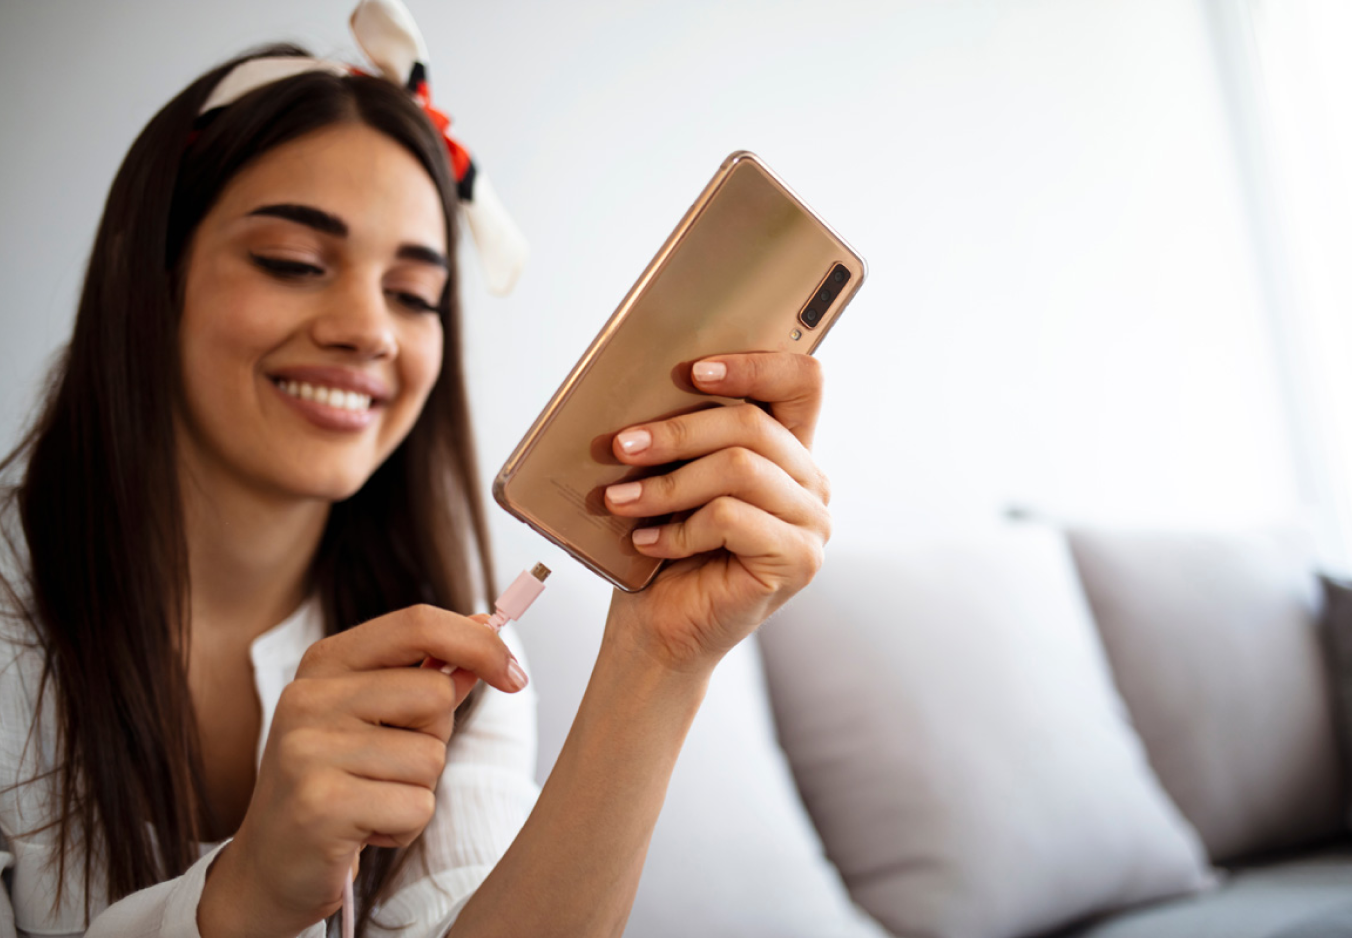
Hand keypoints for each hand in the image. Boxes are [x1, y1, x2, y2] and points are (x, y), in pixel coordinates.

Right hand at [198, 606, 526, 937]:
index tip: (514, 673)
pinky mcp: (320, 805)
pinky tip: (363, 830)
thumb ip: (427, 676)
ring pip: (431, 755)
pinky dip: (404, 826)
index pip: (417, 624)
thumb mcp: (377, 718)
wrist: (270, 865)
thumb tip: (484, 630)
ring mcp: (308, 750)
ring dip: (417, 788)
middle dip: (435, 737)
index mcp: (324, 664)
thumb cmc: (336, 782)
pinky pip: (417, 806)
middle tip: (389, 766)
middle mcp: (308, 698)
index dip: (478, 644)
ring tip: (370, 799)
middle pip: (435, 693)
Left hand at [603, 351, 830, 672]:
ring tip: (621, 500)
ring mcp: (811, 525)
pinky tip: (650, 543)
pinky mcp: (798, 561)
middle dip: (676, 432)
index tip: (694, 372)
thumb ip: (684, 435)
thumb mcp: (673, 477)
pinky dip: (680, 529)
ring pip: (739, 468)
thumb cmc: (663, 550)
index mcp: (789, 452)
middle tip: (621, 446)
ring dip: (668, 483)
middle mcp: (811, 484)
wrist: (659, 632)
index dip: (754, 364)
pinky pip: (730, 517)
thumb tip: (644, 384)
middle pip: (753, 424)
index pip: (802, 381)